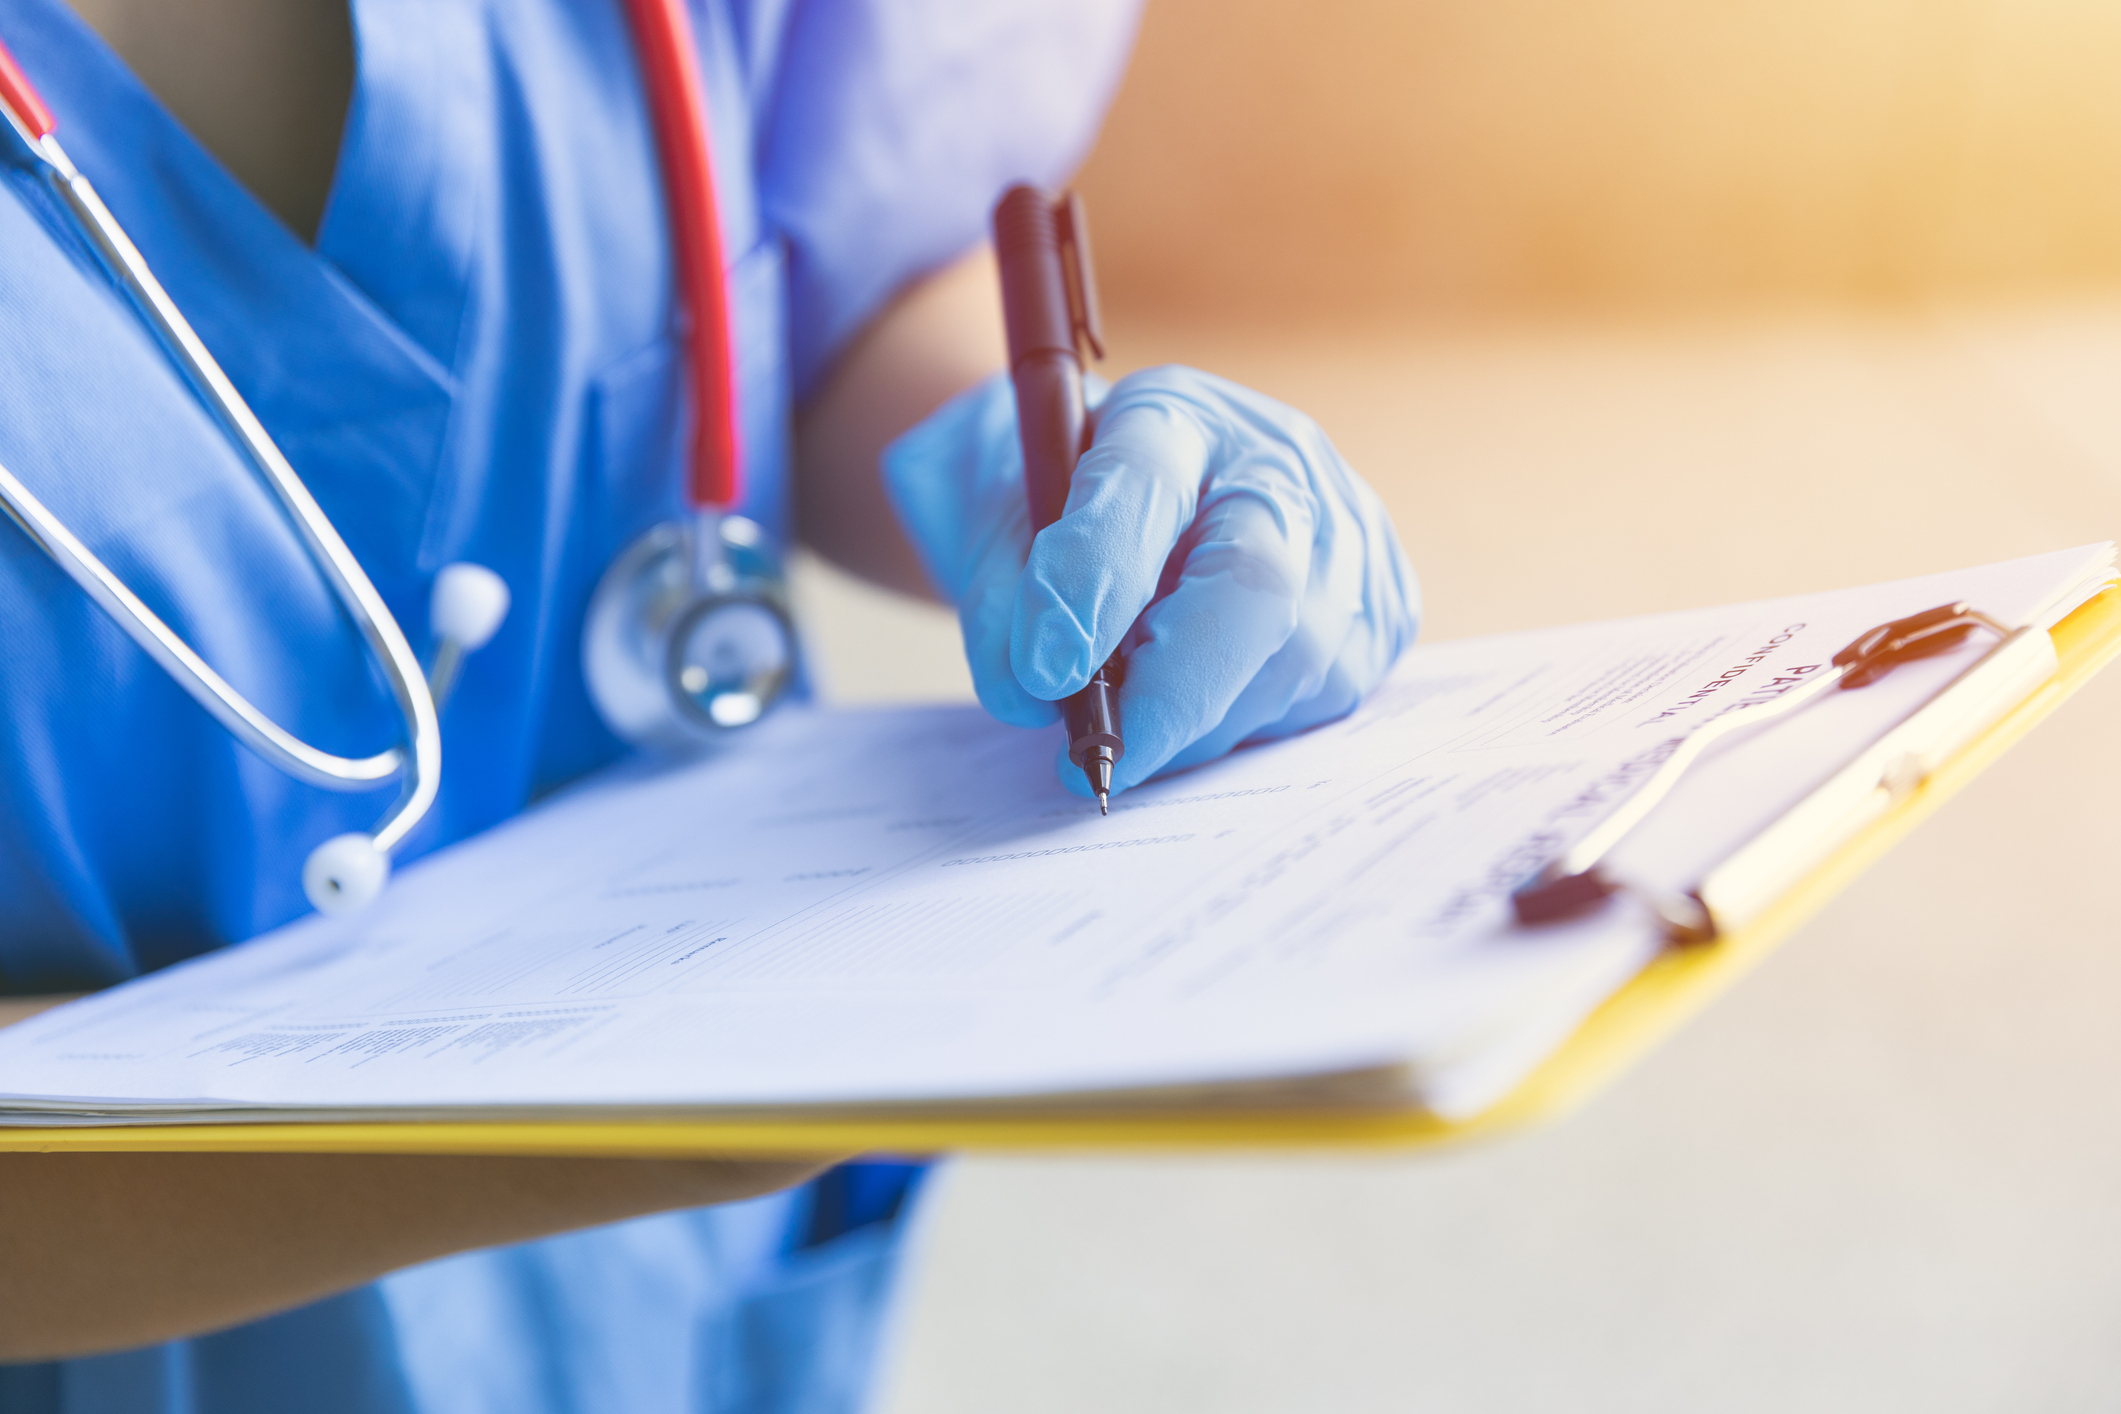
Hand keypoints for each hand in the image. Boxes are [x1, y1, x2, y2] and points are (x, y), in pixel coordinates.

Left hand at [884, 364, 1419, 795]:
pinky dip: (1242, 726)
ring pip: (1292, 662)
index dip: (1095, 581)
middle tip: (1096, 761)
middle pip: (1257, 583)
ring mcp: (1347, 535)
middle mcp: (1280, 462)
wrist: (1126, 494)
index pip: (1144, 485)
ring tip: (1131, 724)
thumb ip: (998, 597)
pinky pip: (1322, 698)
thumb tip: (1029, 693)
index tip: (1043, 669)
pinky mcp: (1382, 609)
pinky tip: (1195, 706)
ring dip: (1198, 726)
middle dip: (1172, 690)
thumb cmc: (1052, 502)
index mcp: (1172, 413)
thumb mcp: (988, 519)